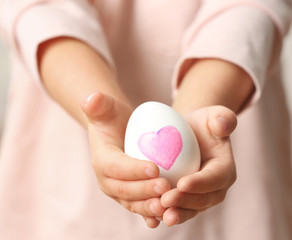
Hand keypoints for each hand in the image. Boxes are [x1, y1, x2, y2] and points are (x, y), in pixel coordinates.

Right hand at [81, 92, 170, 227]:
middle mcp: (107, 180)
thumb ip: (98, 104)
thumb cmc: (112, 118)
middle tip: (166, 187)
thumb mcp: (106, 108)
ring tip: (168, 206)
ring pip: (134, 203)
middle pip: (125, 190)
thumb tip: (91, 99)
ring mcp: (119, 191)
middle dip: (145, 191)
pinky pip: (141, 207)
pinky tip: (165, 217)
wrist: (116, 132)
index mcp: (101, 160)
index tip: (155, 168)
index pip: (116, 167)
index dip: (133, 169)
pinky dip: (151, 214)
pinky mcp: (130, 196)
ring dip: (150, 207)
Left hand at [160, 106, 237, 225]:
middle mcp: (216, 189)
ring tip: (160, 215)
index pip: (214, 179)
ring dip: (176, 213)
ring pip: (190, 210)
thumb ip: (222, 117)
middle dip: (185, 202)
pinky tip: (152, 217)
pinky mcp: (186, 202)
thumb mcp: (213, 115)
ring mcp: (201, 198)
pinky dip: (166, 215)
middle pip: (203, 200)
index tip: (182, 183)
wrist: (188, 135)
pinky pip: (178, 210)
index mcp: (225, 170)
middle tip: (165, 200)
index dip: (200, 183)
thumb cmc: (201, 123)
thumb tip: (222, 125)